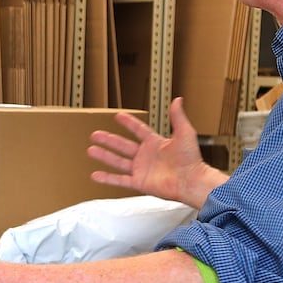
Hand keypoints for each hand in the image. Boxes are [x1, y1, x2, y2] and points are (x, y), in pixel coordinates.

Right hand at [88, 98, 226, 209]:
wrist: (191, 180)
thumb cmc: (191, 158)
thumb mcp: (185, 133)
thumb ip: (178, 117)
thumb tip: (177, 99)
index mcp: (155, 143)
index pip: (138, 130)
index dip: (128, 123)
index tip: (117, 116)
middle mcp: (146, 156)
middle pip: (123, 145)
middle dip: (108, 140)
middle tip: (95, 134)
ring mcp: (141, 169)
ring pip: (118, 161)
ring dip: (104, 156)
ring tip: (91, 150)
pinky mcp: (139, 183)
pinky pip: (120, 180)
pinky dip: (107, 178)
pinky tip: (95, 174)